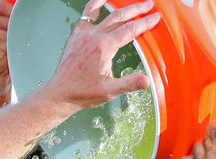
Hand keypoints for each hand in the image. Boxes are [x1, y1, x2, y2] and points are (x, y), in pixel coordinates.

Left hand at [36, 0, 160, 111]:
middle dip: (137, 9)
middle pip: (120, 17)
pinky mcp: (76, 35)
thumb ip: (129, 83)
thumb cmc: (82, 92)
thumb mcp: (109, 91)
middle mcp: (93, 36)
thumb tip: (146, 81)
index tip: (155, 18)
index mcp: (103, 47)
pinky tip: (102, 0)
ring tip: (130, 1)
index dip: (145, 23)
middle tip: (149, 4)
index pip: (130, 30)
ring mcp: (83, 34)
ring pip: (105, 13)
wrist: (60, 93)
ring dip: (120, 6)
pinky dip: (95, 5)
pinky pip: (87, 14)